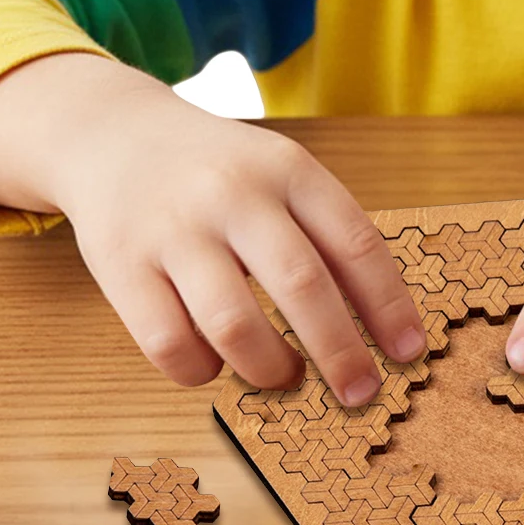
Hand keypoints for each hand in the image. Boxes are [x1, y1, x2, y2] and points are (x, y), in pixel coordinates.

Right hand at [0, 53, 426, 400]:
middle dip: (341, 352)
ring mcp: (173, 229)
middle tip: (360, 392)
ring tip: (284, 375)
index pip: (356, 242)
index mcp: (287, 168)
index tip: (409, 352)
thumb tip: (380, 327)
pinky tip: (215, 363)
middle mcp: (233, 194)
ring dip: (270, 368)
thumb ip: (325, 233)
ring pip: (233, 325)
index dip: (389, 305)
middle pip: (302, 284)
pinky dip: (201, 371)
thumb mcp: (280, 172)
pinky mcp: (120, 265)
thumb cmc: (220, 171)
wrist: (114, 132)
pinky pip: (169, 344)